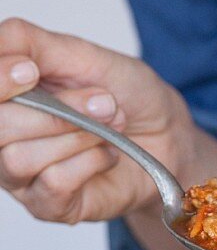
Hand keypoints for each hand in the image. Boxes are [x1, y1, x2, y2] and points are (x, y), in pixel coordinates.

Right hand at [0, 17, 197, 223]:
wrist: (167, 137)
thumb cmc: (125, 95)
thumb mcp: (82, 54)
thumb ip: (29, 43)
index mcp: (6, 95)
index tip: (30, 70)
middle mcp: (3, 136)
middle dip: (57, 111)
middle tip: (103, 101)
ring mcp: (22, 176)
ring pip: (20, 158)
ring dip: (77, 137)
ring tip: (111, 126)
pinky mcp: (49, 206)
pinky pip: (53, 183)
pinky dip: (89, 162)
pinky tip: (107, 155)